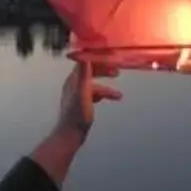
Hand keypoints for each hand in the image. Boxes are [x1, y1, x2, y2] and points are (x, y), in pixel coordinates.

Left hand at [32, 63, 121, 187]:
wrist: (71, 134)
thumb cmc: (77, 115)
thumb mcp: (82, 92)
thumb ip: (83, 74)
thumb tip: (85, 56)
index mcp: (73, 79)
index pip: (86, 62)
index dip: (98, 58)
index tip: (111, 57)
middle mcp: (74, 84)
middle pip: (90, 72)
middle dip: (104, 70)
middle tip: (117, 71)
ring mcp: (77, 93)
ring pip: (94, 84)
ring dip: (106, 86)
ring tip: (118, 94)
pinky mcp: (81, 102)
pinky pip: (94, 93)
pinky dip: (103, 93)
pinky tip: (109, 98)